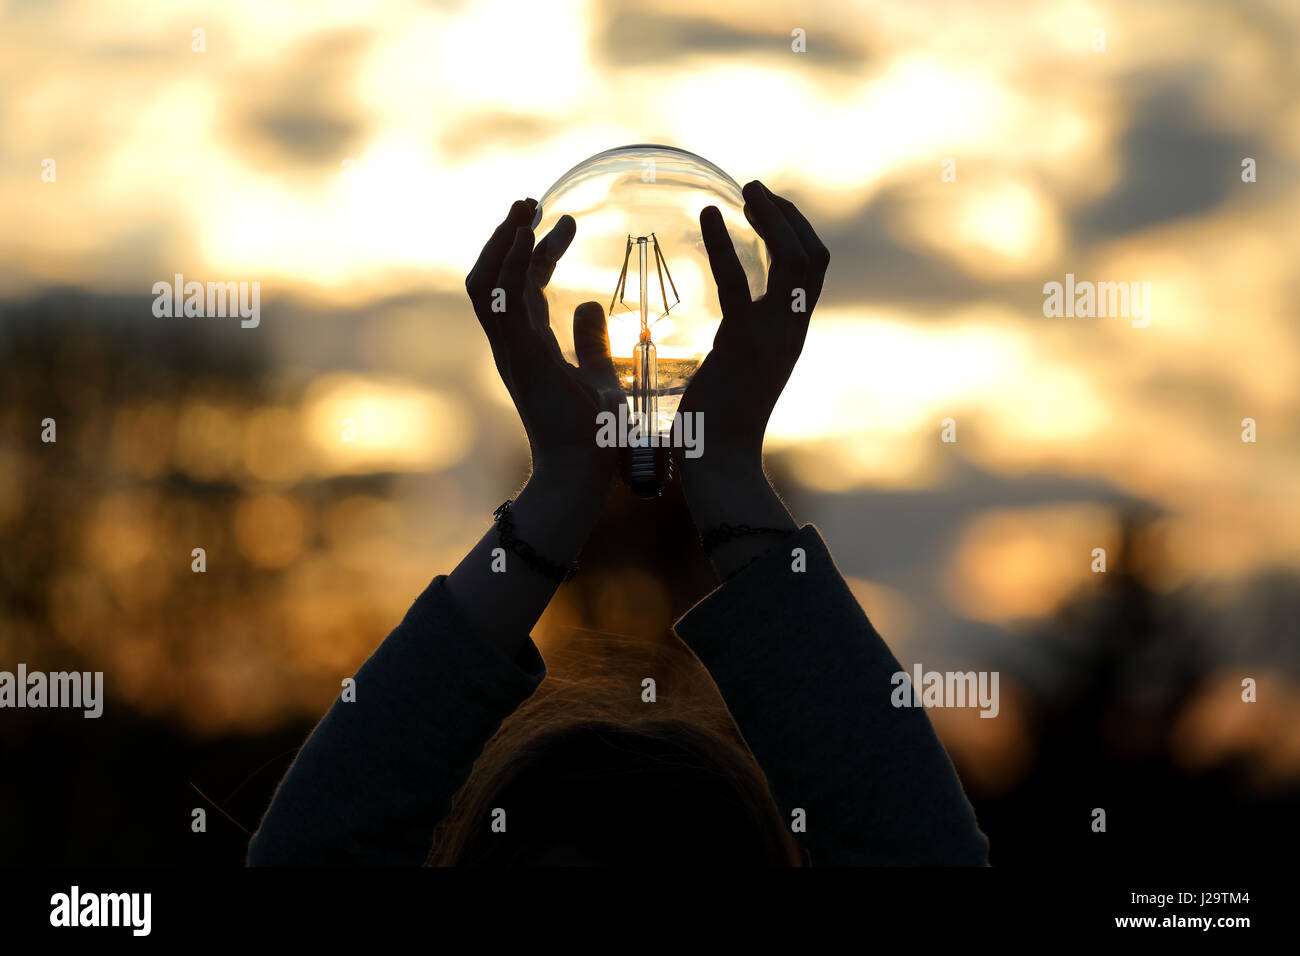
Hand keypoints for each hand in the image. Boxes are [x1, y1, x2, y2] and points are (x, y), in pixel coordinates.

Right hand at [466, 198, 625, 486]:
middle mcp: (512, 344)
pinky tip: (527, 233)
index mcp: (529, 347)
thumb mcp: (600, 376)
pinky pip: (501, 299)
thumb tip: (589, 304)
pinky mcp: (518, 355)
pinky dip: (509, 262)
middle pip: (494, 277)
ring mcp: (510, 350)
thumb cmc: (593, 436)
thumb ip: (592, 342)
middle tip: (530, 201)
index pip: (522, 287)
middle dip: (507, 237)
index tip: (564, 222)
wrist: (583, 473)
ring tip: (524, 206)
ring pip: (485, 283)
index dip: (537, 252)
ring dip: (501, 241)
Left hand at [675, 181, 829, 575]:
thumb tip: (722, 334)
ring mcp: (775, 336)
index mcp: (789, 336)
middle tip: (756, 190)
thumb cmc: (713, 429)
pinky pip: (740, 282)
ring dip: (773, 219)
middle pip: (812, 259)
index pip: (809, 274)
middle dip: (788, 218)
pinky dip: (726, 244)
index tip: (767, 208)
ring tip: (747, 189)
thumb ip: (737, 345)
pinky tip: (710, 216)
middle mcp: (790, 331)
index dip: (794, 235)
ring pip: (795, 262)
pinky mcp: (745, 343)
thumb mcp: (732, 373)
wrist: (718, 464)